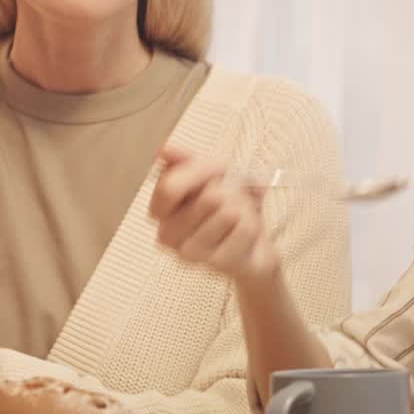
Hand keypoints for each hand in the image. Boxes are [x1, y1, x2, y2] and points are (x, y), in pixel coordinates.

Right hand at [150, 144, 279, 286]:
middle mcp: (168, 236)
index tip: (218, 168)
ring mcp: (192, 254)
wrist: (254, 247)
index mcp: (160, 212)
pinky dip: (254, 223)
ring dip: (243, 208)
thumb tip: (164, 149)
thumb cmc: (228, 209)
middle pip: (208, 198)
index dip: (200, 172)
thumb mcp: (209, 176)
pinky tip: (245, 234)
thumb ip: (186, 161)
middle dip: (228, 190)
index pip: (170, 188)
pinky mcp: (218, 265)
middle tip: (230, 198)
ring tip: (238, 218)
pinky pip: (246, 228)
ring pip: (229, 212)